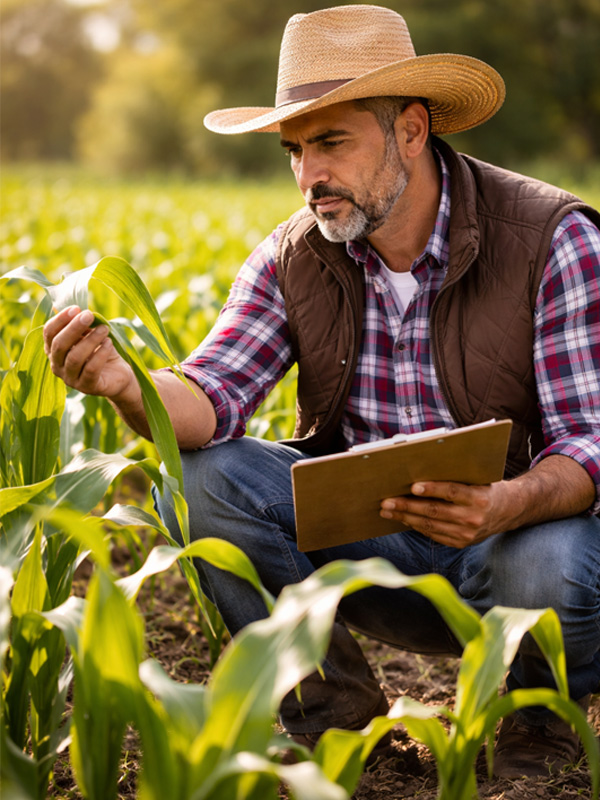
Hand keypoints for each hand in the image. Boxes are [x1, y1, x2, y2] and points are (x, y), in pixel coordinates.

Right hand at [44, 306, 135, 399]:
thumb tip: (75, 307)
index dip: (60, 319)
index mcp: (54, 351)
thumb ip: (82, 324)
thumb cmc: (101, 351)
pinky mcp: (87, 387)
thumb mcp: (90, 335)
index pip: (49, 333)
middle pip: (59, 345)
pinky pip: (91, 369)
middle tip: (89, 315)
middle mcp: (57, 366)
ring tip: (104, 329)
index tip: (76, 308)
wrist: (119, 375)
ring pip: (75, 357)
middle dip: (74, 328)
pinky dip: (101, 354)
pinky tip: (109, 343)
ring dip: (91, 340)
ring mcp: (71, 379)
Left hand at [380, 480, 510, 547]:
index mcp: (479, 497)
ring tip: (387, 511)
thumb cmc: (486, 487)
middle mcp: (473, 518)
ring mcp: (467, 534)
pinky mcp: (461, 543)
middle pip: (434, 511)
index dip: (432, 489)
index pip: (451, 492)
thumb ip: (455, 476)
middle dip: (407, 506)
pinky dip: (416, 526)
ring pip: (430, 525)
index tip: (412, 486)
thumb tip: (420, 470)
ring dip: (405, 518)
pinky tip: (403, 519)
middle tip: (386, 502)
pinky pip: (433, 535)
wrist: (509, 510)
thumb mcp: (477, 478)